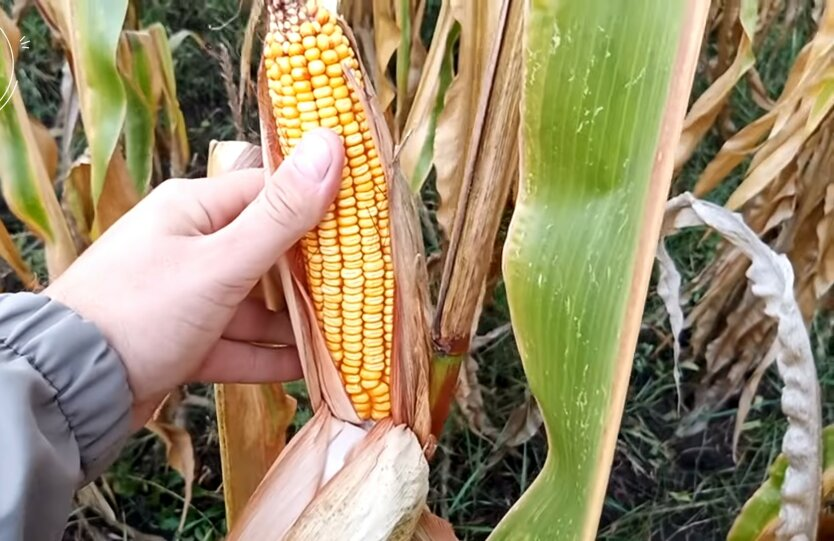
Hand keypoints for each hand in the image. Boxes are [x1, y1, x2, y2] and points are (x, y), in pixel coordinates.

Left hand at [43, 129, 343, 426]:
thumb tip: (331, 144)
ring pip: (253, 304)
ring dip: (293, 323)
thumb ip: (282, 213)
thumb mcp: (222, 261)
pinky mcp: (182, 340)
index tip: (362, 224)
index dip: (316, 207)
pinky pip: (235, 342)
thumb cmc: (143, 309)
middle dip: (311, 274)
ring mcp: (185, 296)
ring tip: (344, 335)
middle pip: (266, 252)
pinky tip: (307, 369)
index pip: (269, 194)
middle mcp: (190, 246)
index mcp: (194, 210)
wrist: (70, 388)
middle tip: (361, 286)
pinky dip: (266, 355)